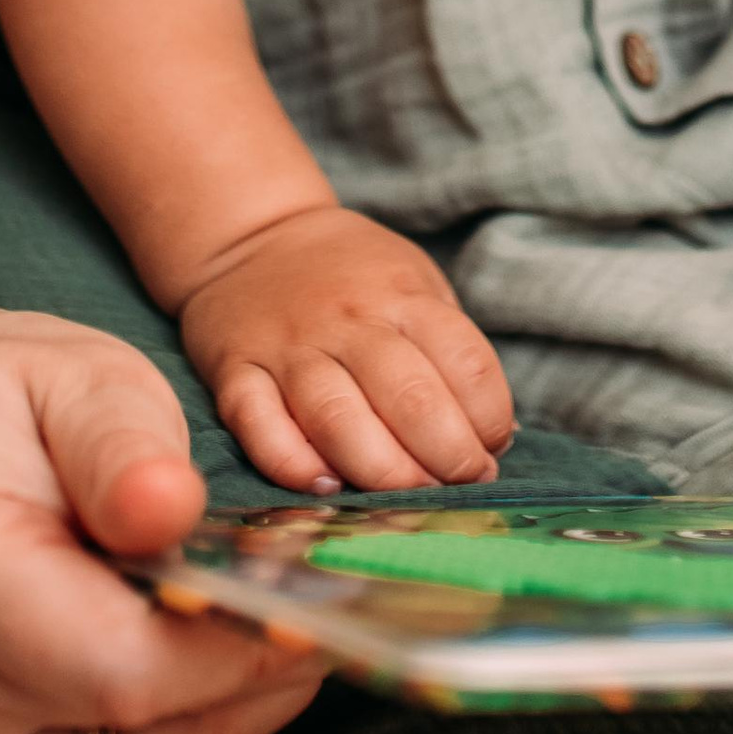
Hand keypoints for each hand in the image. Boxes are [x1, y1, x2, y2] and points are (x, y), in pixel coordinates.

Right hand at [0, 302, 322, 733]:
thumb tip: (169, 511)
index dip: (235, 651)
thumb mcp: (73, 376)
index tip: (324, 604)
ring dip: (229, 709)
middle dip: (250, 674)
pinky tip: (211, 654)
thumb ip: (121, 442)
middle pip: (137, 728)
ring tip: (276, 621)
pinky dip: (183, 728)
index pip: (118, 662)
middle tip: (327, 605)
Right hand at [181, 206, 515, 492]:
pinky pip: (258, 426)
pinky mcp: (237, 372)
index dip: (491, 420)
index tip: (491, 447)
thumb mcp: (414, 283)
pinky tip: (325, 484)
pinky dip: (291, 464)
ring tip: (407, 497)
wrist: (254, 236)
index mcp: (403, 295)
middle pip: (409, 399)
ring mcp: (289, 348)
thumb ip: (448, 351)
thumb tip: (495, 438)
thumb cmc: (352, 275)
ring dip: (383, 473)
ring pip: (337, 420)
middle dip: (448, 459)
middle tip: (460, 484)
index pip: (467, 363)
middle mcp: (348, 321)